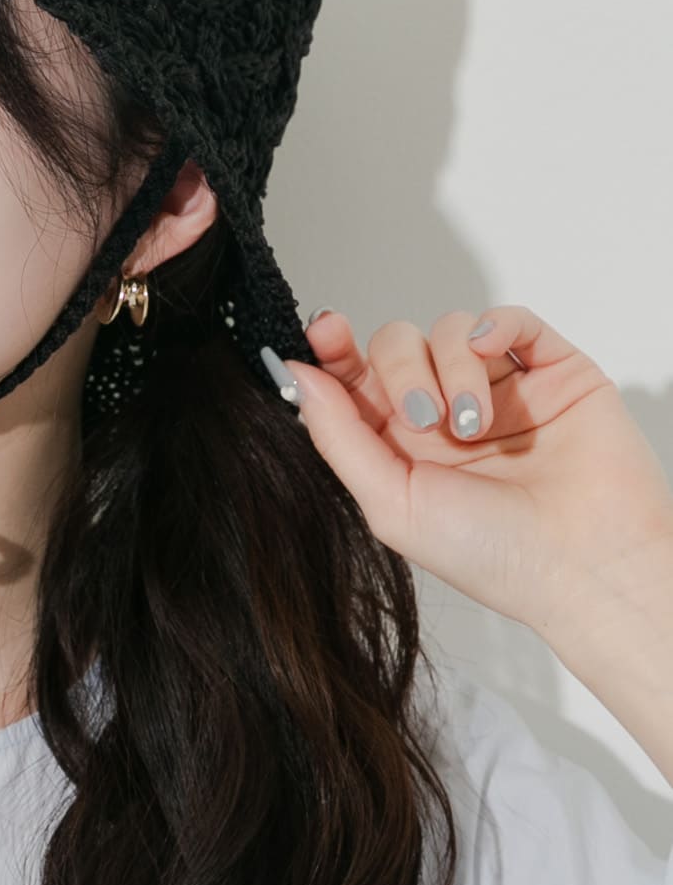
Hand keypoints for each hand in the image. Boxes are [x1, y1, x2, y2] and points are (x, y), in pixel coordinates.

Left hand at [278, 305, 672, 637]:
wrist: (587, 564)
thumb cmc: (494, 554)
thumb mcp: (391, 503)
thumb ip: (338, 436)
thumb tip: (297, 374)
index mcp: (400, 446)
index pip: (356, 378)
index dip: (334, 351)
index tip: (323, 333)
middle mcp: (445, 412)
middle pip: (396, 345)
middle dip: (401, 372)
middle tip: (426, 421)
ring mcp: (500, 389)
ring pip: (450, 331)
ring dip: (453, 370)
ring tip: (475, 426)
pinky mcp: (552, 371)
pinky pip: (512, 320)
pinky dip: (495, 325)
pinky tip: (492, 353)